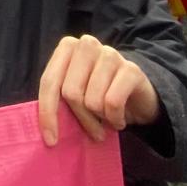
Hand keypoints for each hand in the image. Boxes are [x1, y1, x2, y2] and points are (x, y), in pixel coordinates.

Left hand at [37, 34, 159, 146]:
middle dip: (81, 118)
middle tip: (93, 130)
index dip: (48, 113)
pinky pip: (113, 103)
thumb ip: (59, 100)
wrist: (139, 94)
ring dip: (101, 119)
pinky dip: (115, 118)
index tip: (51, 140)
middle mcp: (87, 45)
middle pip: (71, 92)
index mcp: (68, 47)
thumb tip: (47, 131)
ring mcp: (110, 54)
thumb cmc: (100, 94)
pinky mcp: (131, 69)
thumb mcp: (76, 93)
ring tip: (107, 118)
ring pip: (92, 100)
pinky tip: (119, 119)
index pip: (49, 82)